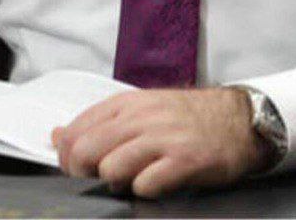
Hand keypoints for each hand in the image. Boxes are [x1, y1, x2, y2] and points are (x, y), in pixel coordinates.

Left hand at [51, 87, 267, 197]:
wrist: (238, 120)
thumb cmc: (187, 118)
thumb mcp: (140, 110)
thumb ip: (98, 124)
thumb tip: (56, 136)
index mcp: (126, 104)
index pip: (75, 132)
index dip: (68, 158)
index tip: (77, 168)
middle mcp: (141, 118)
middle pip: (86, 151)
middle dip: (85, 174)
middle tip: (101, 179)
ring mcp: (163, 138)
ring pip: (111, 168)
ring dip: (116, 182)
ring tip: (134, 179)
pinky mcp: (184, 160)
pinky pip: (145, 184)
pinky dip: (145, 190)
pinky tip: (156, 183)